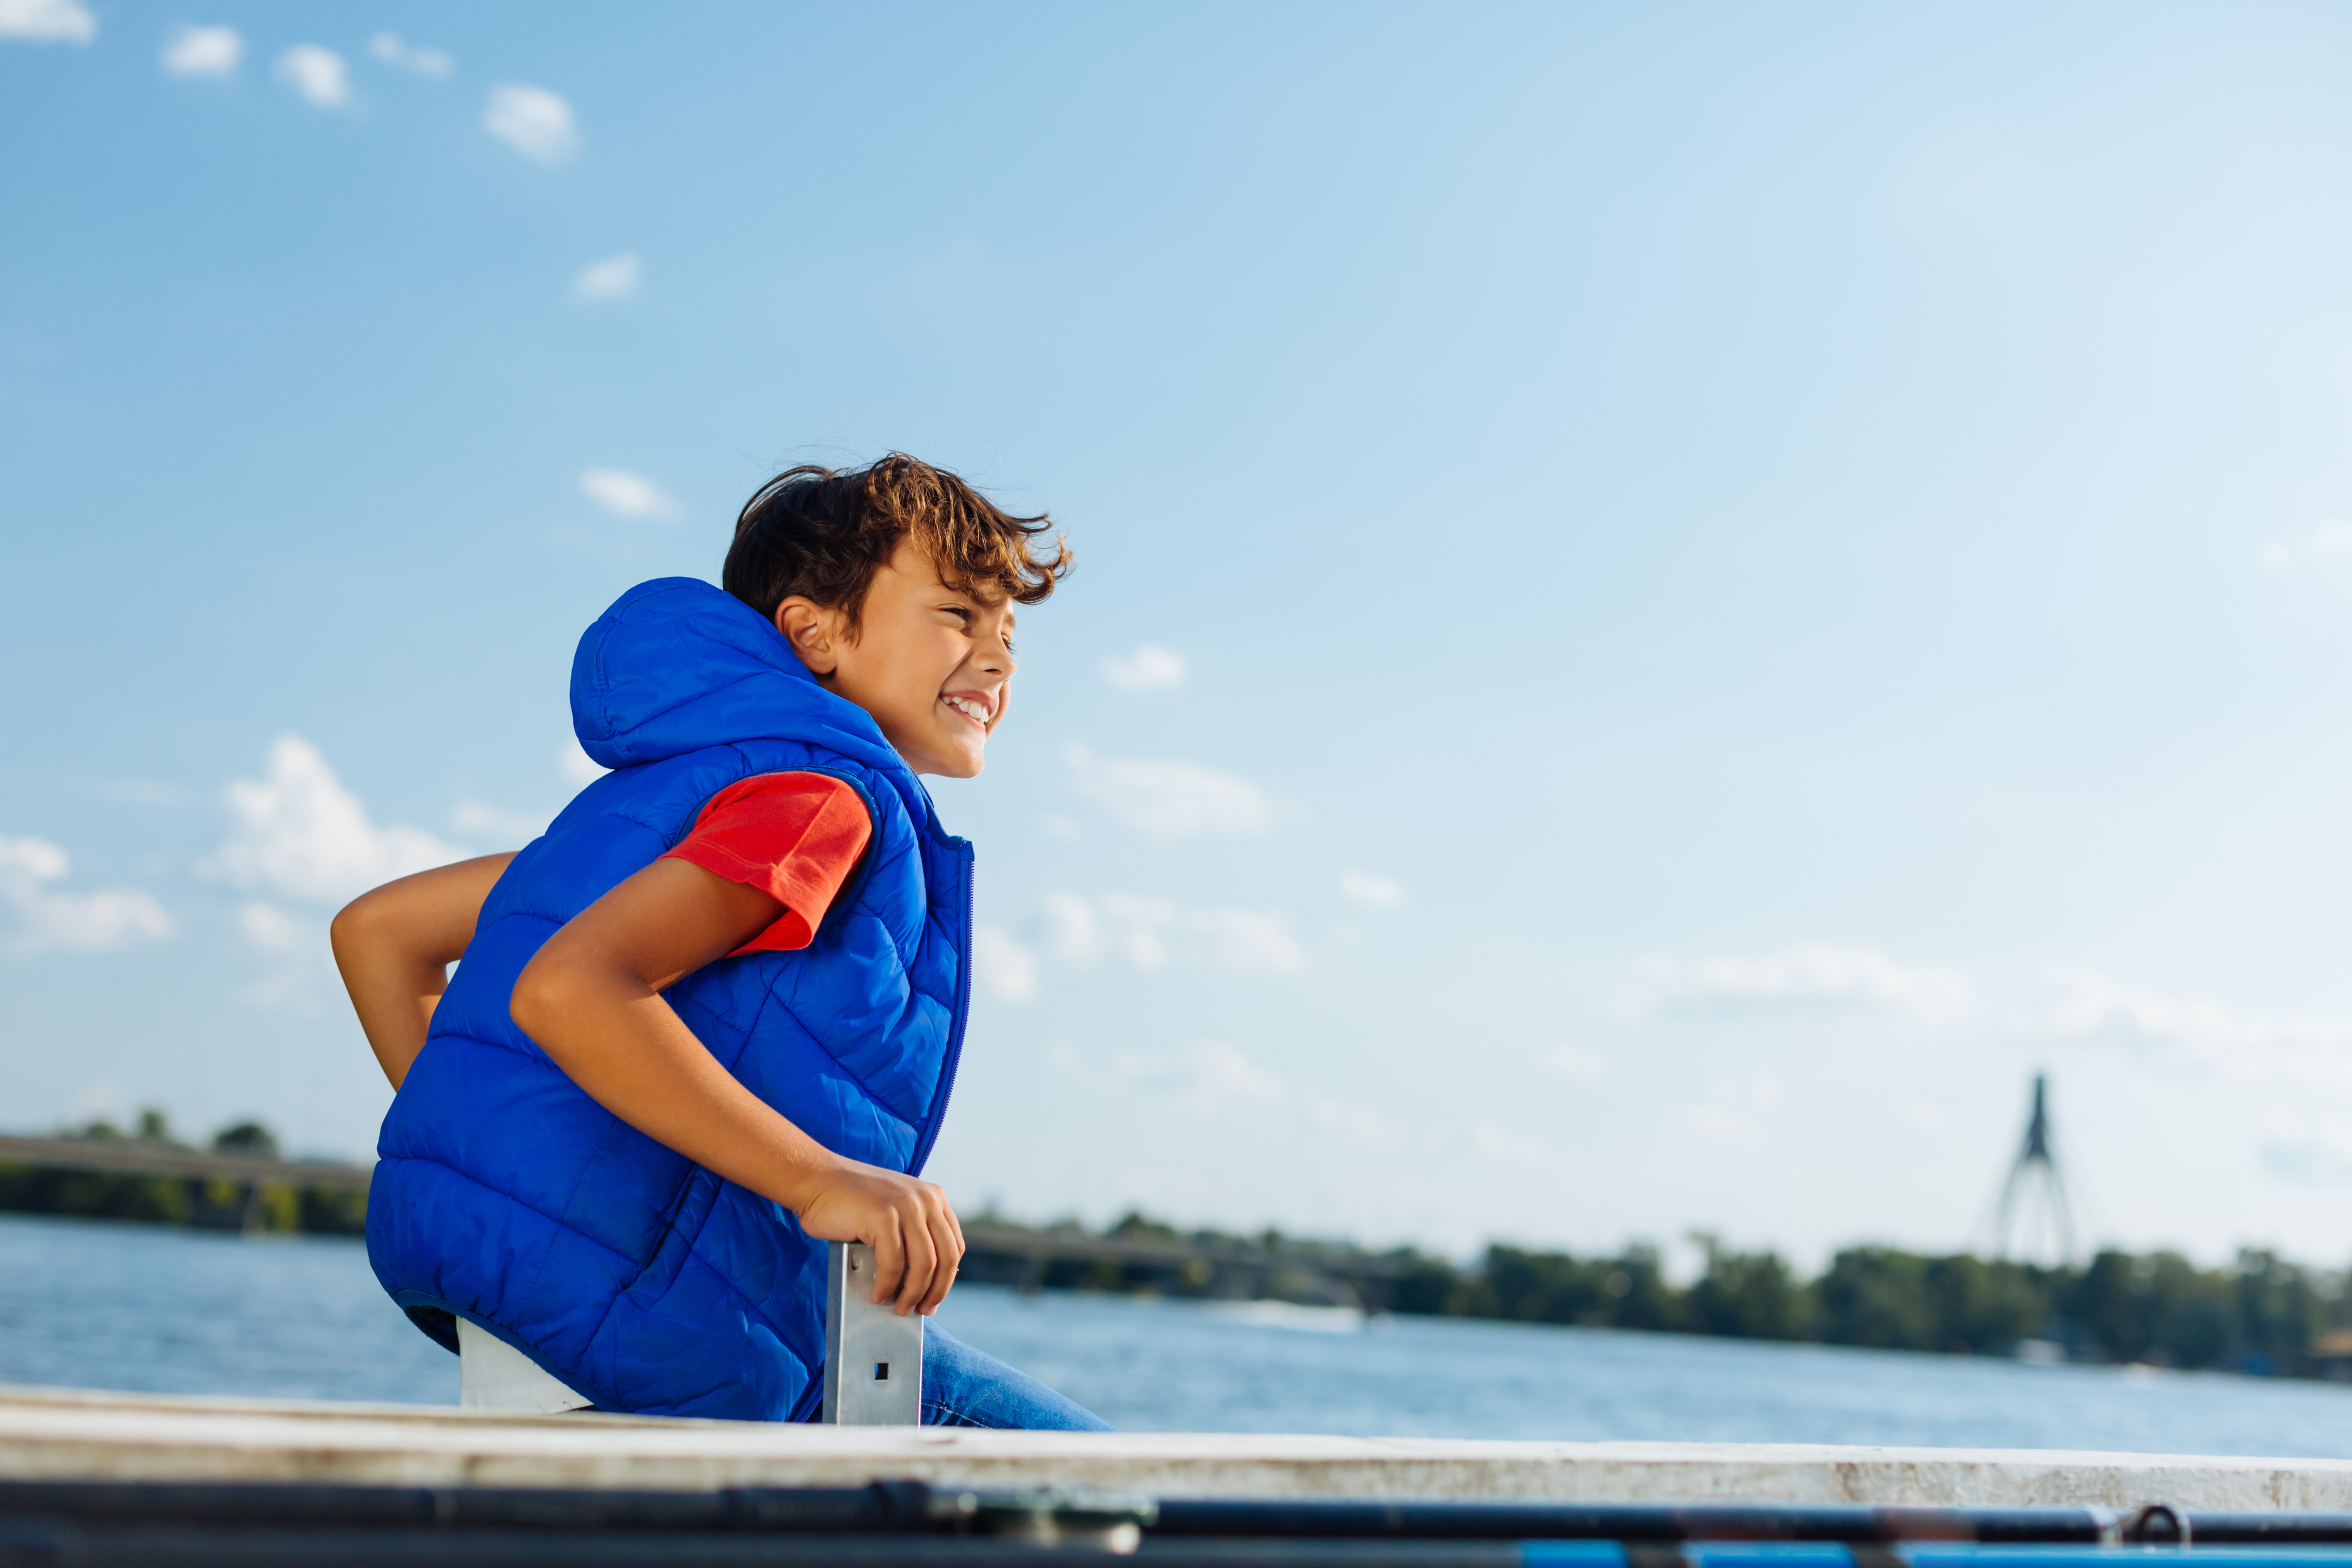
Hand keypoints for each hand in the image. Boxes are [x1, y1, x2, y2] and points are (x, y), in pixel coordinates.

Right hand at [792, 1157, 964, 1315]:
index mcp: (933, 1197)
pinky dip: (887, 1285)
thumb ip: (911, 1233)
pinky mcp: (882, 1217)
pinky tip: (879, 1294)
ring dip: (912, 1294)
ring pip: (924, 1265)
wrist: (816, 1179)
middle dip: (935, 1291)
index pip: (954, 1246)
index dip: (946, 1278)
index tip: (934, 1299)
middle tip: (919, 1310)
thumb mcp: (894, 1209)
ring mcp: (905, 1206)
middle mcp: (925, 1199)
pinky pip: (893, 1264)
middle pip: (945, 1258)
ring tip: (899, 1308)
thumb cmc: (850, 1201)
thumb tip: (921, 1282)